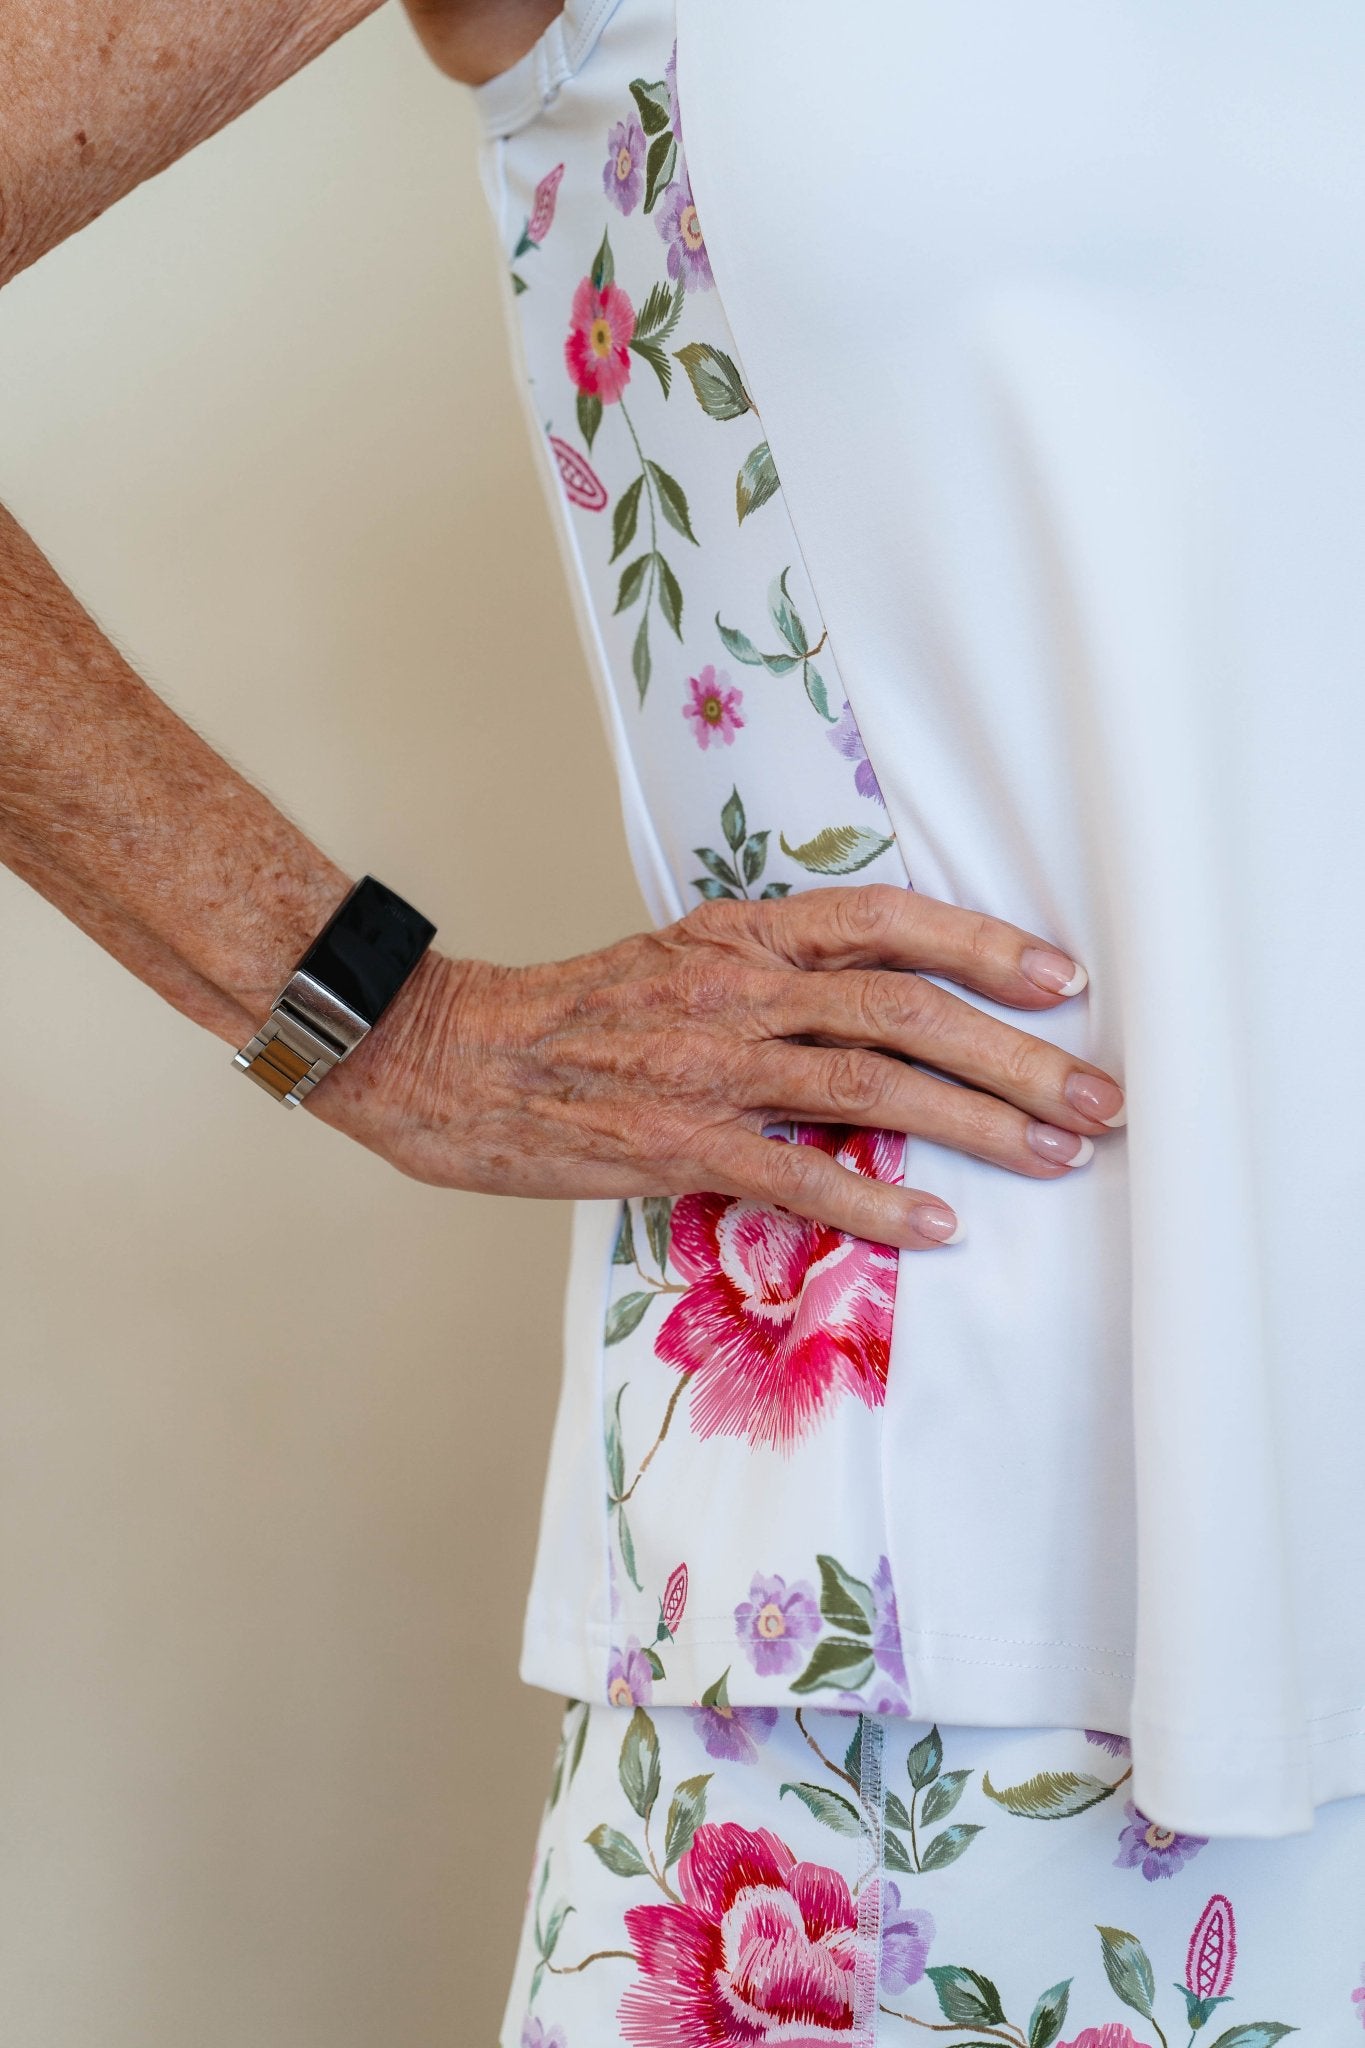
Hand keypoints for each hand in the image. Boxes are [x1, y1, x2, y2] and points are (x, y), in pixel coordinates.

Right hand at [313, 886, 1124, 1250]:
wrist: (449, 1056)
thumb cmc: (568, 1016)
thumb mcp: (677, 961)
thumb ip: (771, 976)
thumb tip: (871, 1010)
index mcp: (741, 935)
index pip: (885, 921)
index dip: (983, 943)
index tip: (1063, 978)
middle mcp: (738, 987)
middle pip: (906, 1008)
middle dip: (1017, 1052)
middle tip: (1101, 1095)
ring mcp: (708, 1063)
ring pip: (872, 1083)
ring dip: (979, 1121)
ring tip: (1059, 1154)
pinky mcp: (675, 1139)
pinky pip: (794, 1172)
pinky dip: (872, 1201)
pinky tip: (939, 1228)